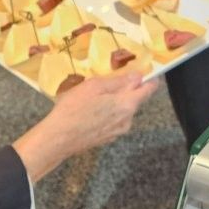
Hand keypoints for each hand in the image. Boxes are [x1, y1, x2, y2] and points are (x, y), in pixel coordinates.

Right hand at [12, 72, 157, 181]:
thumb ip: (119, 81)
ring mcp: (118, 131)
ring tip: (97, 95)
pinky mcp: (108, 138)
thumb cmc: (75, 108)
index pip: (149, 90)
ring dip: (117, 101)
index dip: (151, 78)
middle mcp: (128, 120)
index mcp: (127, 105)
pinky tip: (92, 110)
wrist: (58, 138)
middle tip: (112, 79)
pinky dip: (109, 112)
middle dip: (129, 88)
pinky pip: (115, 120)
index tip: (148, 70)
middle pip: (136, 100)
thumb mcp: (95, 86)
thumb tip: (138, 76)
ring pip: (124, 110)